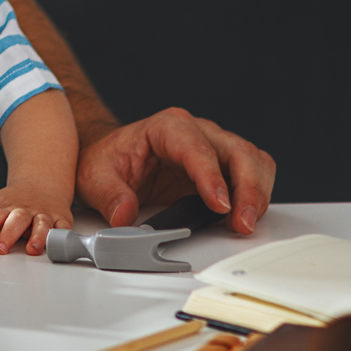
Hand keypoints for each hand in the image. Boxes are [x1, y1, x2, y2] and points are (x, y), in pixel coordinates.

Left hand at [0, 177, 72, 254]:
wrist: (41, 183)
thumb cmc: (12, 200)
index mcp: (3, 208)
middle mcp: (22, 211)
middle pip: (15, 221)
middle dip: (7, 235)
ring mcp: (42, 215)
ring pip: (40, 224)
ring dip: (38, 236)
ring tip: (33, 249)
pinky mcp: (61, 220)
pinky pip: (63, 227)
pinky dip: (61, 235)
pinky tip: (58, 244)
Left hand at [76, 107, 275, 234]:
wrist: (110, 155)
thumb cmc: (106, 159)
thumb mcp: (94, 177)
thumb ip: (109, 196)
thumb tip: (125, 217)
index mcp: (168, 127)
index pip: (198, 149)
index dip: (212, 177)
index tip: (220, 205)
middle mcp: (197, 131)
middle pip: (239, 151)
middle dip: (247, 188)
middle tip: (241, 222)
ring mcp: (214, 147)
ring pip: (254, 161)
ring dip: (256, 193)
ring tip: (244, 224)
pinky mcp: (222, 167)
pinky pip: (252, 175)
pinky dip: (254, 196)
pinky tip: (242, 217)